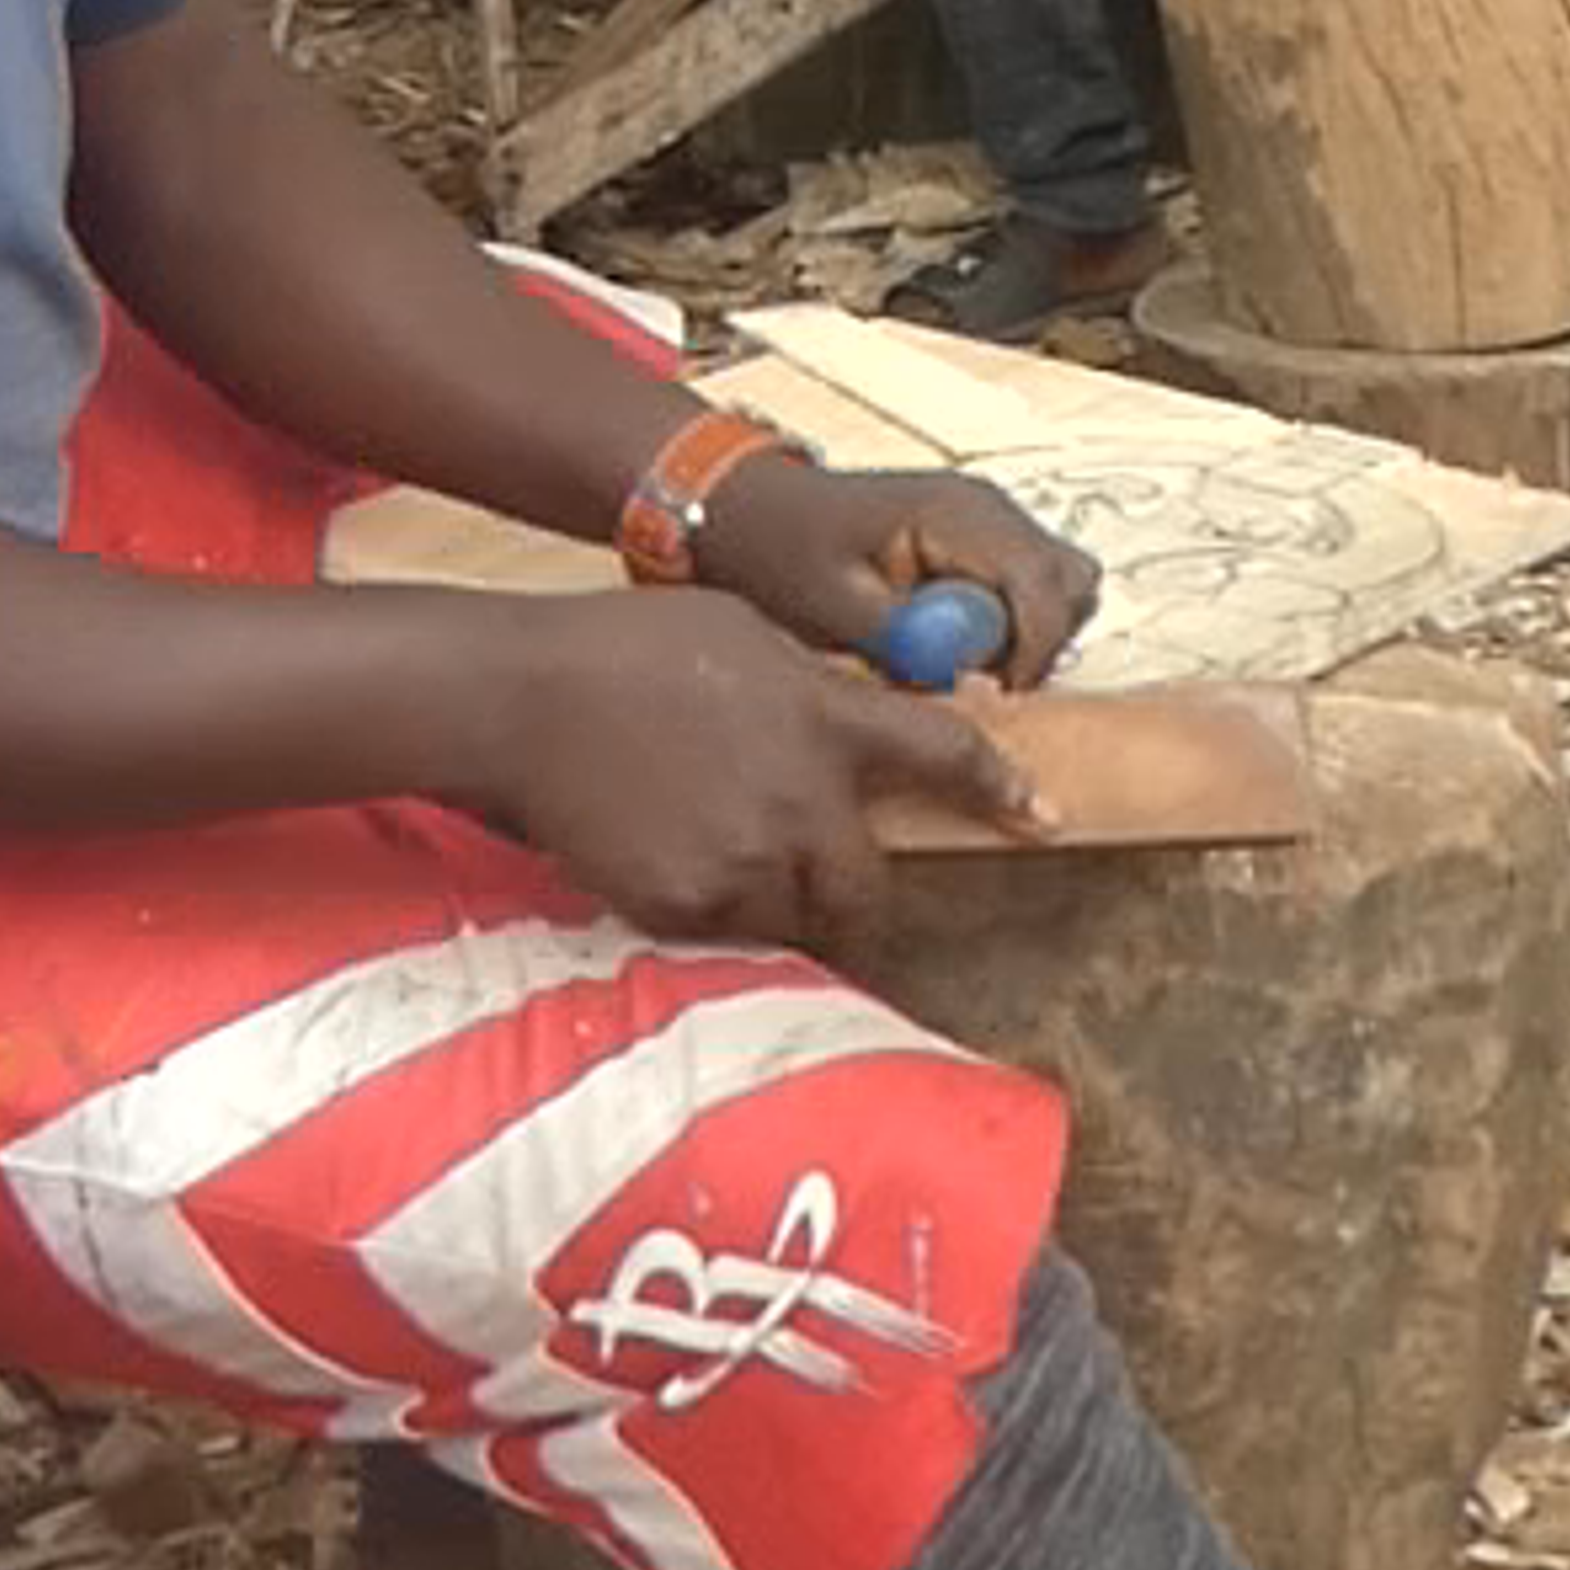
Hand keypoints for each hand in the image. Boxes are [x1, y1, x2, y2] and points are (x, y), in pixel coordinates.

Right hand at [478, 593, 1031, 950]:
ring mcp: (746, 862)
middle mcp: (803, 800)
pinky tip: (666, 862)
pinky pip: (726, 933)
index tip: (1045, 816)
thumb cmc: (629, 647)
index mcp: (824, 719)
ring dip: (780, 904)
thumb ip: (813, 688)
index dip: (1003, 789)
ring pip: (798, 918)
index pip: (944, 755)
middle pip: (869, 884)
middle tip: (822, 880)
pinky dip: (713, 913)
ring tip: (719, 861)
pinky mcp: (687, 907)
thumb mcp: (746, 636)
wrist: (524, 697)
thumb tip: (852, 720)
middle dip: (853, 890)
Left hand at [695, 456, 1098, 691]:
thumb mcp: (831, 603)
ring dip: (1031, 637)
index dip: (1034, 651)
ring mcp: (990, 521)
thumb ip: (901, 635)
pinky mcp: (982, 542)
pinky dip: (1013, 627)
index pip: (1043, 583)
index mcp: (954, 511)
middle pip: (1072, 582)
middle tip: (980, 682)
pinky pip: (1031, 590)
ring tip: (961, 664)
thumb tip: (965, 672)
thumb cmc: (781, 549)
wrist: (750, 512)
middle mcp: (987, 507)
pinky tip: (953, 646)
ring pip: (1063, 587)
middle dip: (1042, 643)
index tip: (998, 696)